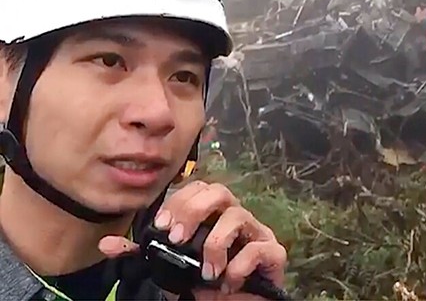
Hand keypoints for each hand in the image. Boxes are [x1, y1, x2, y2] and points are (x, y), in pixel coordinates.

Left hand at [99, 181, 286, 299]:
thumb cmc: (205, 283)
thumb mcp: (168, 267)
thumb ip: (142, 253)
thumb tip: (106, 244)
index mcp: (212, 215)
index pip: (199, 188)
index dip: (180, 202)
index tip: (163, 227)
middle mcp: (234, 217)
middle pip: (220, 191)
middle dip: (195, 211)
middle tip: (177, 239)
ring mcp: (256, 233)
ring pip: (239, 215)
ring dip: (216, 243)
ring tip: (206, 271)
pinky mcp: (273, 253)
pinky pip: (260, 247)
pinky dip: (240, 264)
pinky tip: (228, 280)